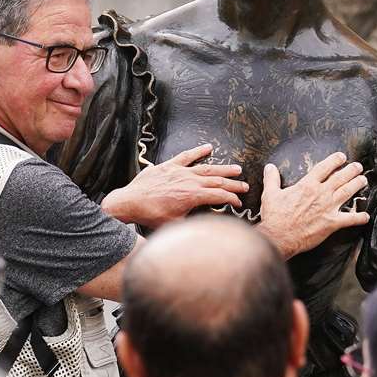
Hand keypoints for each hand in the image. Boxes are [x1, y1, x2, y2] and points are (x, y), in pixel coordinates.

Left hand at [102, 143, 248, 227]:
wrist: (130, 202)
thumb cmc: (151, 215)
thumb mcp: (176, 225)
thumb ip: (193, 223)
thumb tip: (206, 228)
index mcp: (193, 196)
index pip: (219, 195)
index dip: (232, 199)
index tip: (238, 202)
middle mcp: (189, 181)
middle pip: (217, 181)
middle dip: (233, 184)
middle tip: (245, 186)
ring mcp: (180, 171)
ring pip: (206, 168)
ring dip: (223, 169)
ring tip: (236, 169)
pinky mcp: (169, 166)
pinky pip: (186, 156)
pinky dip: (198, 151)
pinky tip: (208, 147)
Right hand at [257, 153, 369, 258]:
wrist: (279, 236)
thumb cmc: (274, 216)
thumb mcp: (270, 194)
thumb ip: (271, 179)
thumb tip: (269, 167)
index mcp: (307, 185)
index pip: (324, 168)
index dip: (335, 160)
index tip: (342, 157)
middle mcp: (320, 194)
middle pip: (340, 177)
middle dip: (351, 170)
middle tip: (358, 167)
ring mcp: (328, 208)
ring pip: (347, 192)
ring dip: (357, 185)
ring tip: (363, 180)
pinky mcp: (331, 223)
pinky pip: (349, 219)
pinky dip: (359, 217)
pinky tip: (366, 216)